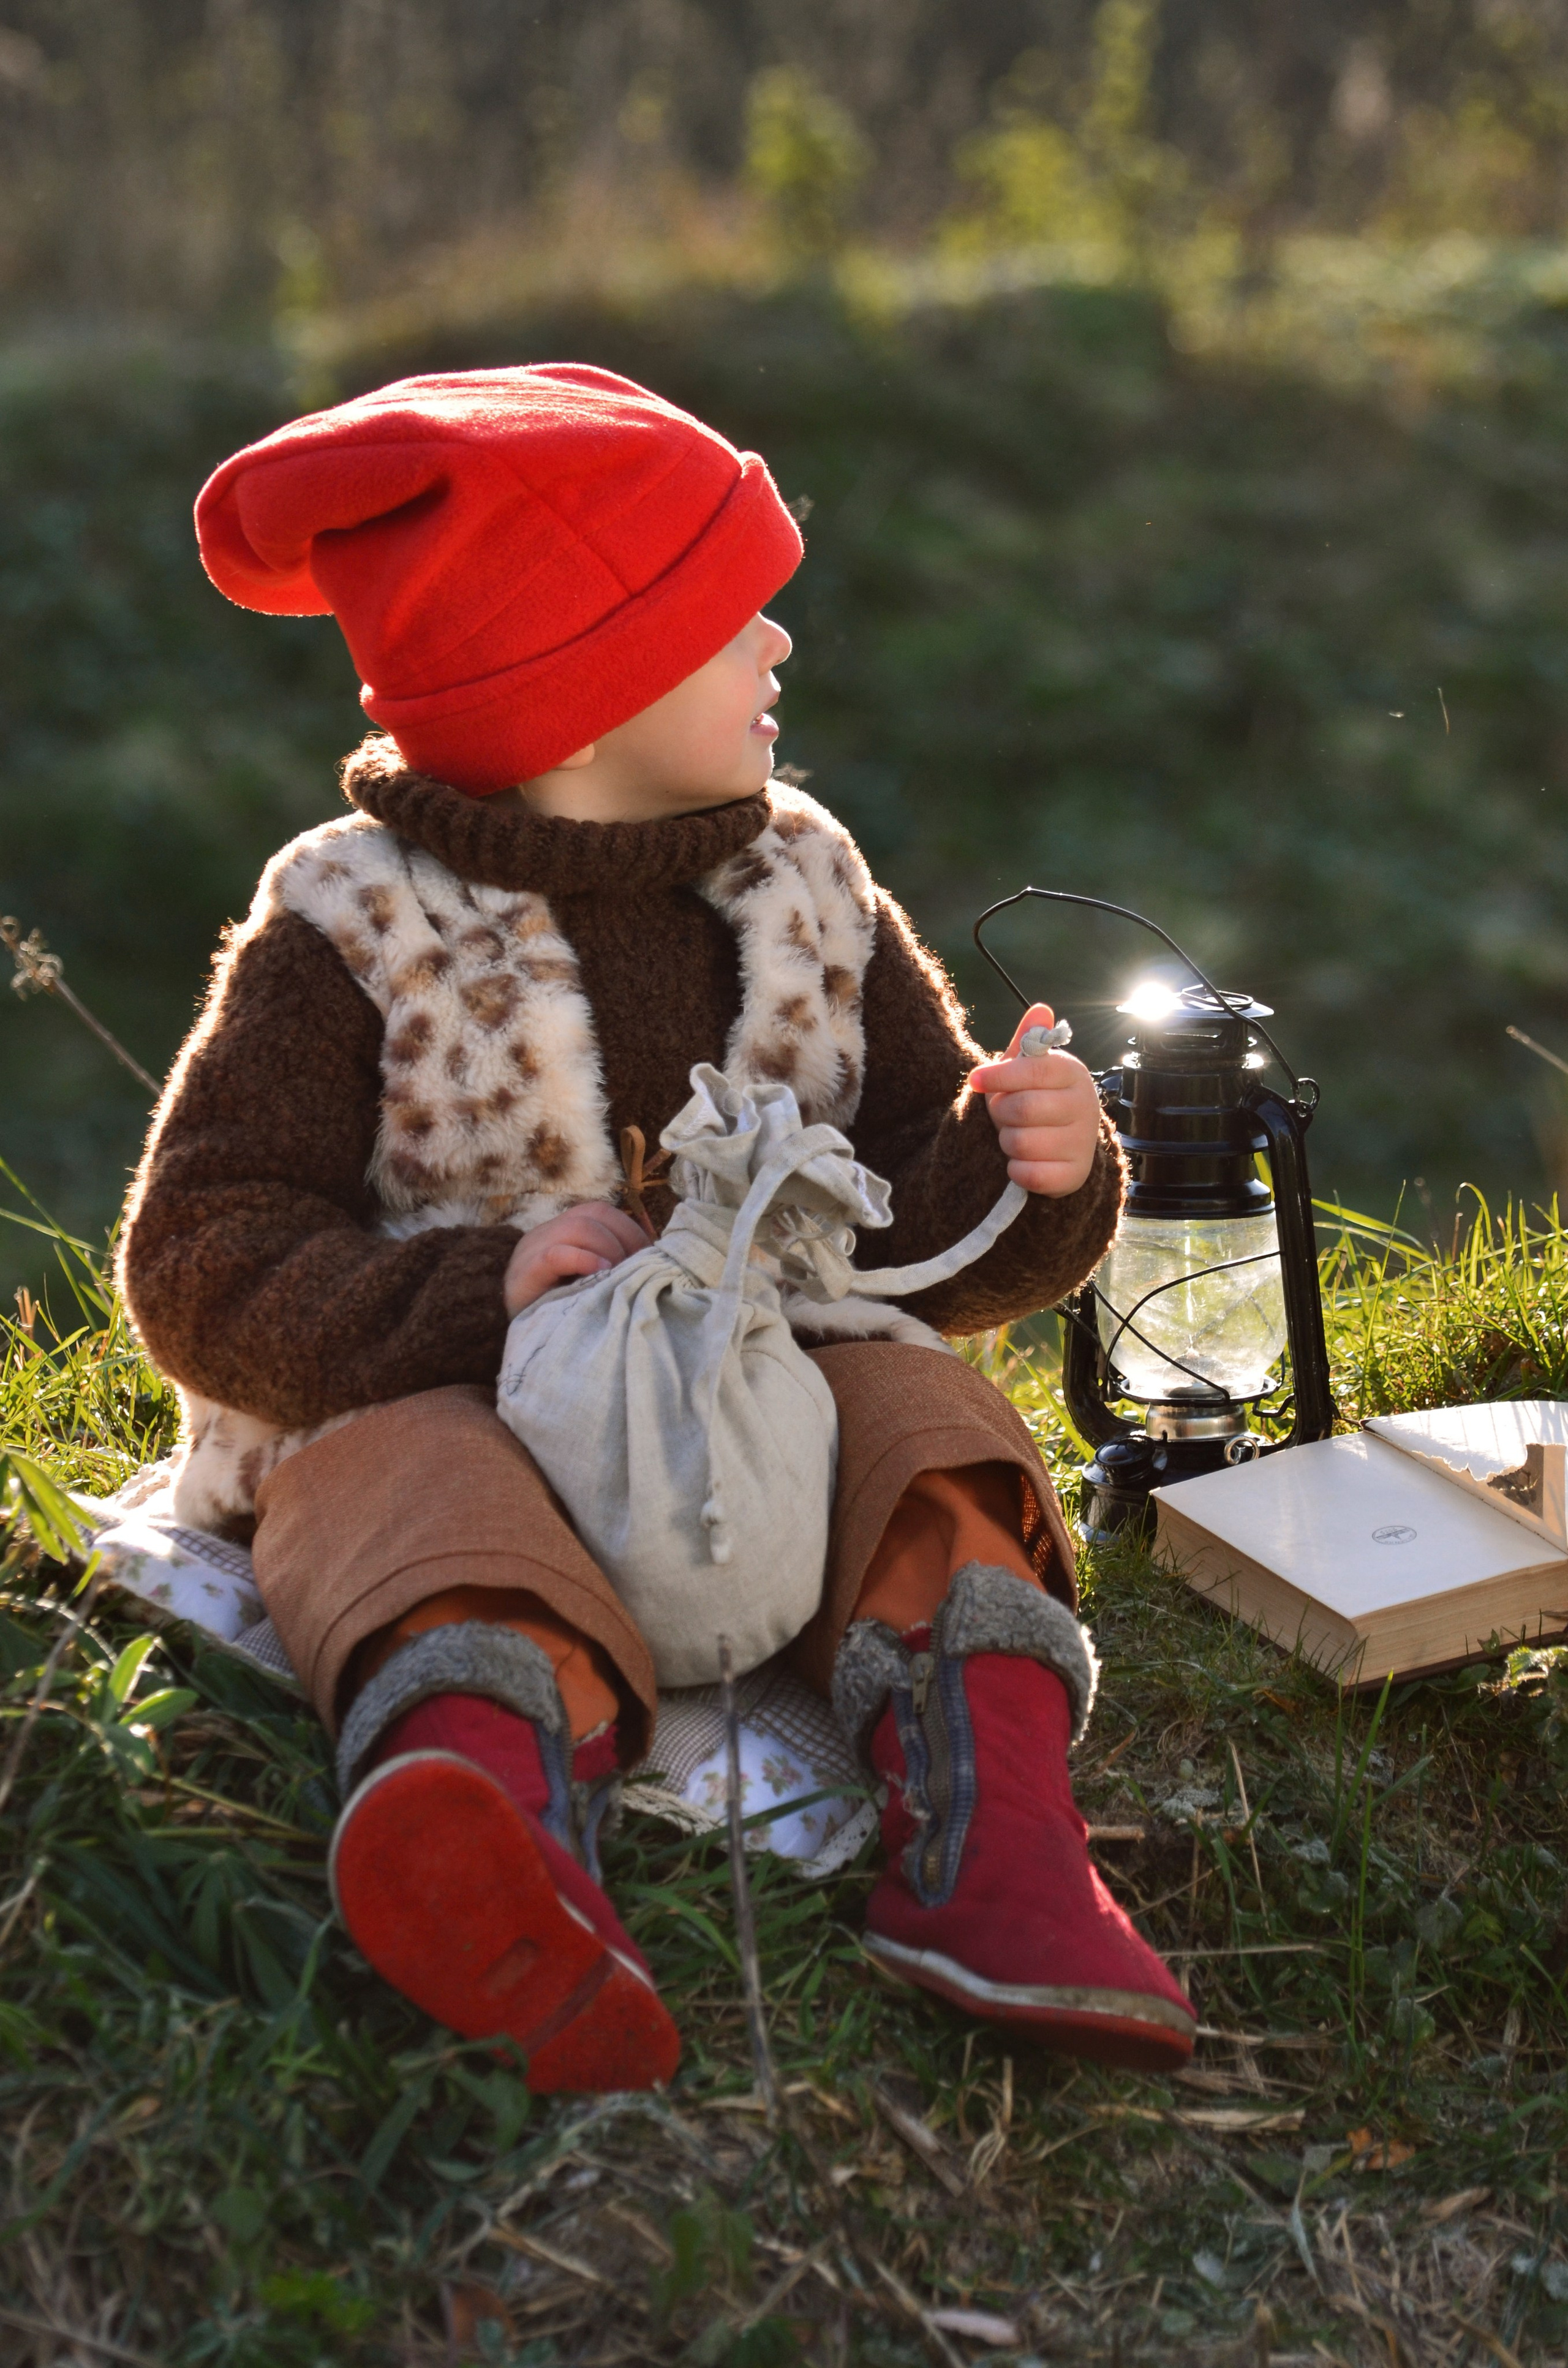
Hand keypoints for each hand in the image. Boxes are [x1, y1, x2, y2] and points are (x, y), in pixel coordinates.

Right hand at [502, 1201, 647, 1317]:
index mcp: (564, 1231)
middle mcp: (548, 1233)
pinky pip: (555, 1255)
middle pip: (596, 1213)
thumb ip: (609, 1266)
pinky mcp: (524, 1274)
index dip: (632, 1231)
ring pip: (578, 1227)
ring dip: (609, 1249)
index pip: (604, 1213)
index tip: (650, 1259)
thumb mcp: (587, 1283)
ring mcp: (533, 1250)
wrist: (504, 1332)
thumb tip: (651, 1262)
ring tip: (618, 1274)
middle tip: (639, 1269)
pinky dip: (583, 1260)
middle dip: (626, 1239)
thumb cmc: (556, 1310)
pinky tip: (601, 1273)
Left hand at [970, 1004, 1102, 1196]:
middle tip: (1003, 1114)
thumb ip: (1029, 1041)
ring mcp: (1082, 1142)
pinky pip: (1028, 1173)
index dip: (999, 1076)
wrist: (1065, 1147)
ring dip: (1006, 1141)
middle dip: (1000, 1113)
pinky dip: (1014, 1169)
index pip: (1032, 1070)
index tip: (975, 1079)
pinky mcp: (1074, 1175)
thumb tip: (1040, 1009)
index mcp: (1073, 1073)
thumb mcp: (1031, 1068)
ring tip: (1015, 1135)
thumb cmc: (1039, 1098)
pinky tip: (1021, 1161)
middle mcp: (1085, 1106)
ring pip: (1021, 1143)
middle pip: (1021, 1109)